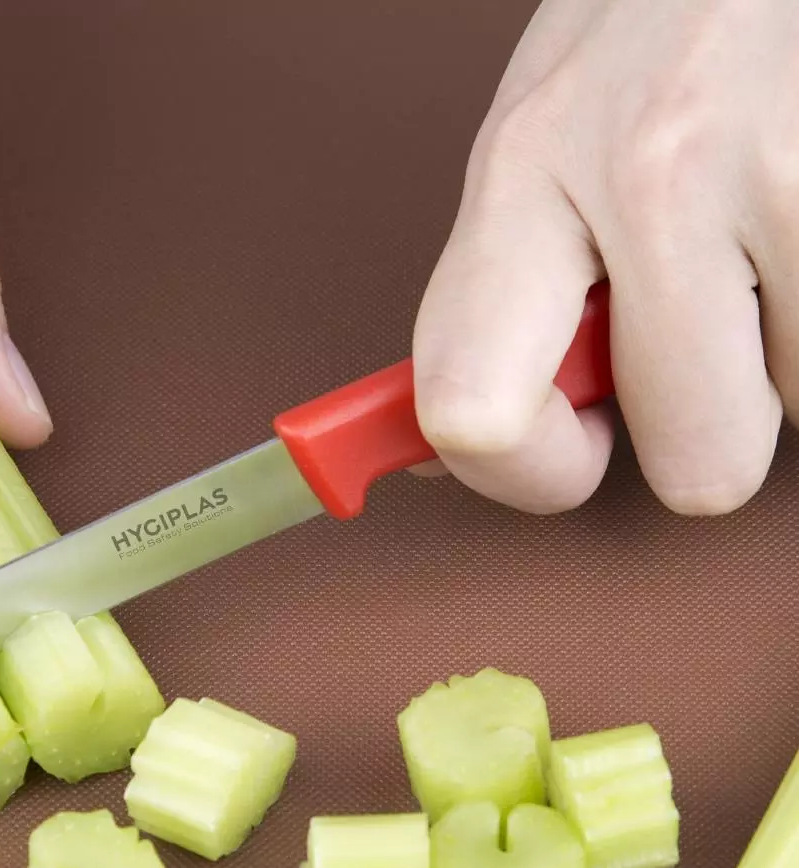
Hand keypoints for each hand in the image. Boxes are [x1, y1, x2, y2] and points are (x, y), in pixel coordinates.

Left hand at [412, 0, 785, 515]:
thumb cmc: (651, 33)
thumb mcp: (534, 148)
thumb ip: (495, 305)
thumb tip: (448, 455)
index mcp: (521, 176)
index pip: (471, 414)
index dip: (527, 477)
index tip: (569, 448)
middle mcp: (646, 174)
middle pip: (698, 467)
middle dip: (706, 433)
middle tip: (703, 344)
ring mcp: (782, 170)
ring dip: (786, 359)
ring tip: (768, 244)